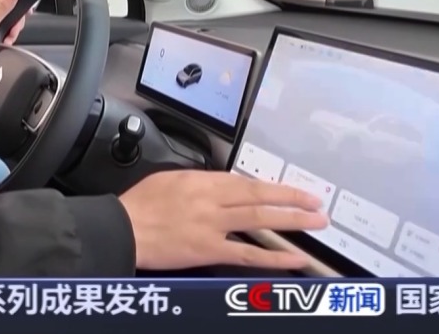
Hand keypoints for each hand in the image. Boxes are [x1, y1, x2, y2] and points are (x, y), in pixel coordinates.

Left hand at [0, 0, 26, 61]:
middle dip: (16, 22)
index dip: (21, 1)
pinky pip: (4, 28)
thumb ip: (4, 5)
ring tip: (6, 38)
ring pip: (10, 20)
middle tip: (12, 31)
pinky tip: (3, 40)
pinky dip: (6, 35)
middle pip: (14, 9)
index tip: (25, 14)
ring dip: (11, 31)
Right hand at [119, 170, 327, 270]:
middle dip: (292, 198)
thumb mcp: (167, 180)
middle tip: (316, 202)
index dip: (271, 186)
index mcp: (200, 181)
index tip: (290, 190)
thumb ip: (196, 182)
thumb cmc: (139, 205)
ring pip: (260, 219)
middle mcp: (211, 200)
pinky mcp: (208, 250)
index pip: (244, 182)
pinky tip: (295, 258)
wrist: (122, 229)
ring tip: (315, 222)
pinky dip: (274, 256)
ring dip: (292, 220)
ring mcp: (212, 226)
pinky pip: (248, 254)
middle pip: (259, 196)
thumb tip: (217, 186)